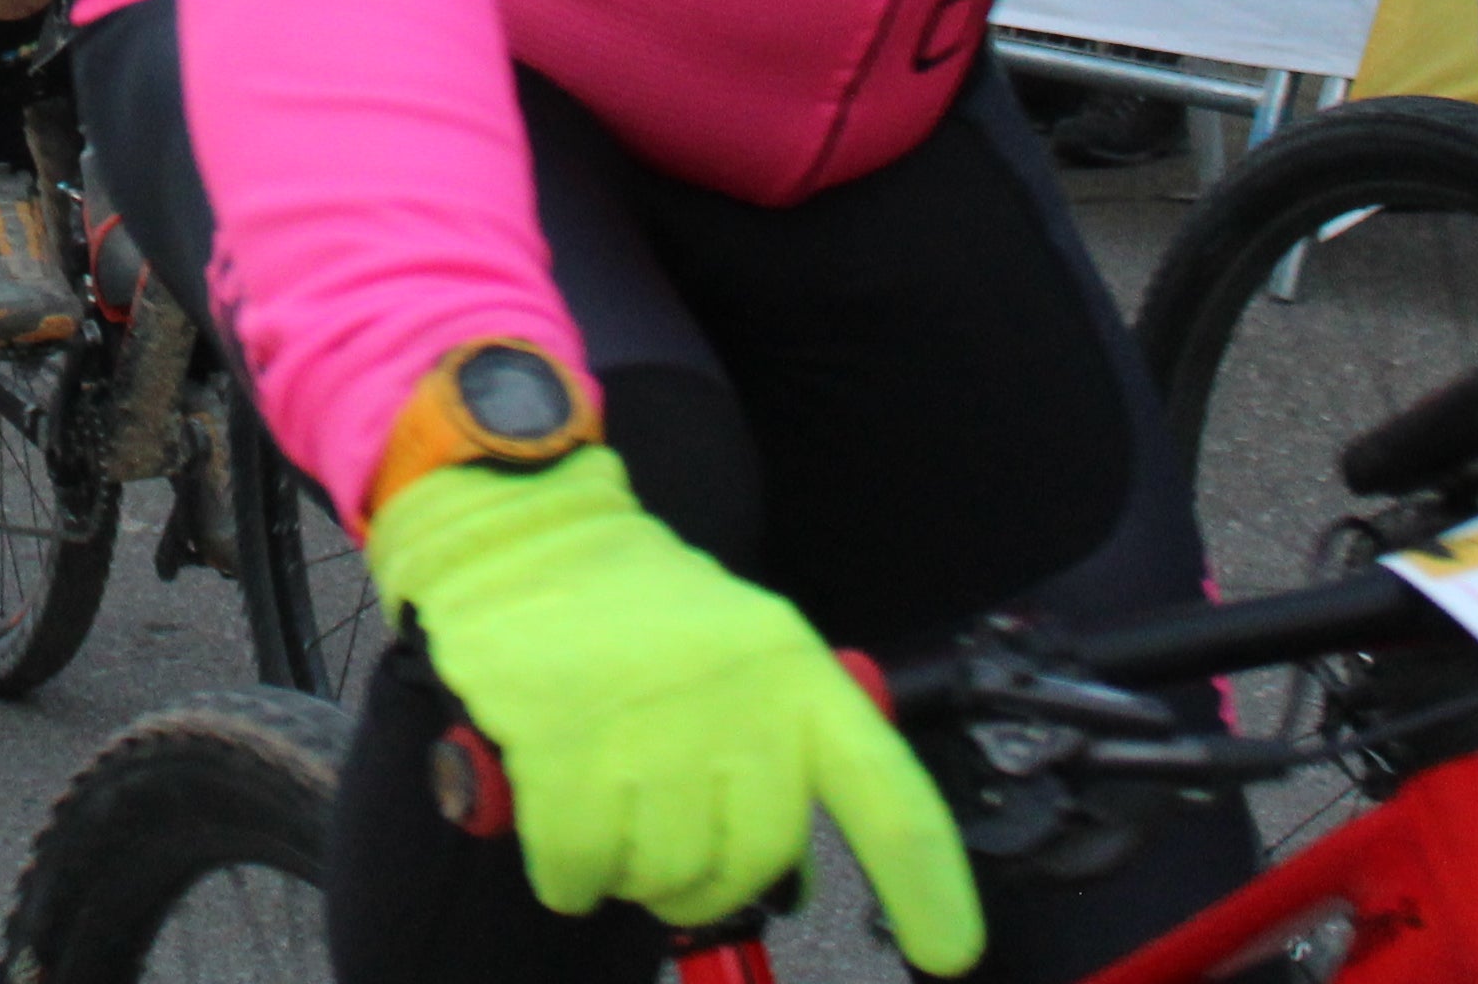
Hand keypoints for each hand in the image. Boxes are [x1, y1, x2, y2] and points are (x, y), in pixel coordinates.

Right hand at [370, 442, 980, 968]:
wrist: (527, 535)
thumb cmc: (636, 611)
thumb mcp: (741, 652)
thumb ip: (775, 748)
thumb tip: (781, 877)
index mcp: (795, 676)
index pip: (889, 798)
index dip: (928, 886)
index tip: (951, 953)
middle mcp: (739, 703)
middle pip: (754, 862)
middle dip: (707, 881)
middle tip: (668, 850)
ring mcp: (653, 728)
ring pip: (665, 875)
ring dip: (630, 873)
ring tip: (606, 813)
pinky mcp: (567, 748)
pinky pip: (583, 868)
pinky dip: (569, 874)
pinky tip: (560, 832)